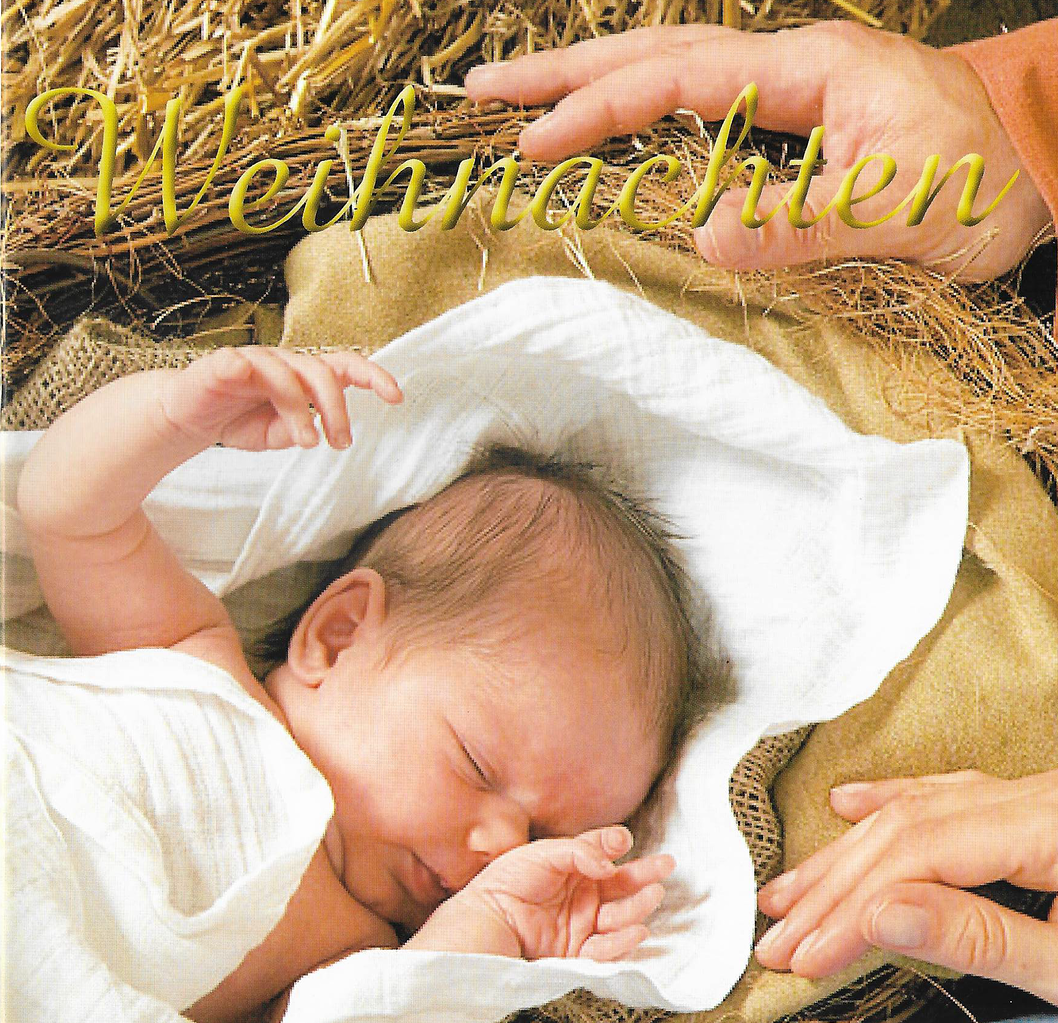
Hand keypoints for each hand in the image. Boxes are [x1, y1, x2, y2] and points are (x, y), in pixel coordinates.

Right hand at [155, 346, 401, 451]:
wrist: (187, 417)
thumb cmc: (236, 420)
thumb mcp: (273, 436)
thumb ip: (296, 431)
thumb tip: (316, 432)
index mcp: (301, 376)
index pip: (343, 368)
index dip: (372, 377)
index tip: (396, 397)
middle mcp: (282, 363)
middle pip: (321, 373)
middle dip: (337, 409)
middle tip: (340, 444)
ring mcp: (252, 360)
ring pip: (287, 375)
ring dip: (301, 410)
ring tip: (307, 442)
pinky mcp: (220, 366)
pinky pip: (237, 362)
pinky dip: (245, 368)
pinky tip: (246, 380)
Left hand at [409, 826, 674, 960]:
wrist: (484, 925)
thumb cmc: (505, 883)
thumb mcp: (540, 854)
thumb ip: (579, 852)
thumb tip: (613, 862)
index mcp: (572, 868)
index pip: (603, 854)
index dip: (616, 846)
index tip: (625, 841)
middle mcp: (582, 895)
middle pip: (622, 885)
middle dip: (645, 876)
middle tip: (665, 867)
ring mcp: (583, 925)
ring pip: (621, 916)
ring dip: (638, 907)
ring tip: (652, 896)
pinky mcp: (578, 954)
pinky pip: (607, 948)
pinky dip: (623, 941)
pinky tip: (636, 931)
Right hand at [466, 22, 1050, 280]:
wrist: (1040, 152)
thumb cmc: (987, 173)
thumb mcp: (904, 208)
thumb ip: (806, 222)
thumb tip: (707, 238)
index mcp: (808, 68)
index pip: (677, 79)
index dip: (599, 109)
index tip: (533, 143)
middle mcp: (789, 65)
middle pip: (653, 55)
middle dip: (564, 73)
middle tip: (482, 92)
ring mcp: (791, 89)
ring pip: (670, 74)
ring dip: (593, 87)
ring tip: (520, 106)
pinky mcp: (797, 121)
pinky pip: (700, 109)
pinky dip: (641, 113)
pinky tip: (610, 129)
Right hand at [754, 770, 1057, 1004]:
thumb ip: (981, 937)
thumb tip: (879, 916)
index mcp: (1052, 827)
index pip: (922, 854)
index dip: (853, 906)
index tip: (808, 954)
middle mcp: (1038, 798)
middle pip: (909, 829)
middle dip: (834, 889)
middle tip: (778, 940)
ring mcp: (1034, 798)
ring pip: (918, 810)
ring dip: (846, 855)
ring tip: (787, 894)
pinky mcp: (1032, 810)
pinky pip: (950, 794)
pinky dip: (894, 802)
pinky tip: (847, 805)